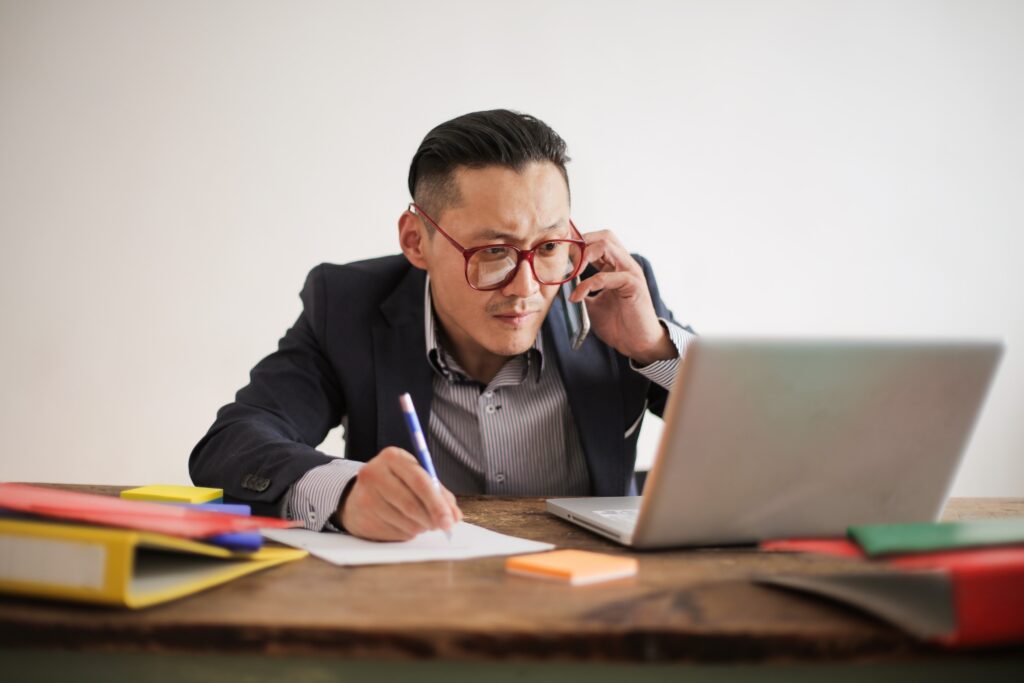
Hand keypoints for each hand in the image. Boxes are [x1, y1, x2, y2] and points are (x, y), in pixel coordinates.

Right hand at [339, 447, 462, 540]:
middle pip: (411, 503)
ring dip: (421, 527)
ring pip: (405, 521)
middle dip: (432, 518)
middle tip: (443, 526)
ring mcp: (365, 496)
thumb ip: (438, 493)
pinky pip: (395, 533)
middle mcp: (374, 473)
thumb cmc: (396, 484)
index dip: (438, 503)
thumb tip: (455, 517)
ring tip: (422, 522)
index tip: (451, 520)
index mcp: (392, 457)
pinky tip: (404, 525)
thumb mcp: (415, 477)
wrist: (358, 494)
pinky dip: (407, 533)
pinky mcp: (362, 518)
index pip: (420, 481)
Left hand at [569, 229, 676, 364]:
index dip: (578, 243)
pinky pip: (607, 276)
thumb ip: (580, 292)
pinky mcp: (634, 285)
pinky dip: (588, 284)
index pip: (597, 241)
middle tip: (565, 259)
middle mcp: (624, 265)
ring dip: (583, 256)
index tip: (559, 254)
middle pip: (604, 236)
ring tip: (570, 273)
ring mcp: (630, 272)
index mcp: (615, 267)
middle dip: (581, 243)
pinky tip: (577, 297)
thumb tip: (560, 287)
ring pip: (606, 246)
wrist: (636, 343)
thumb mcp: (591, 304)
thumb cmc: (618, 324)